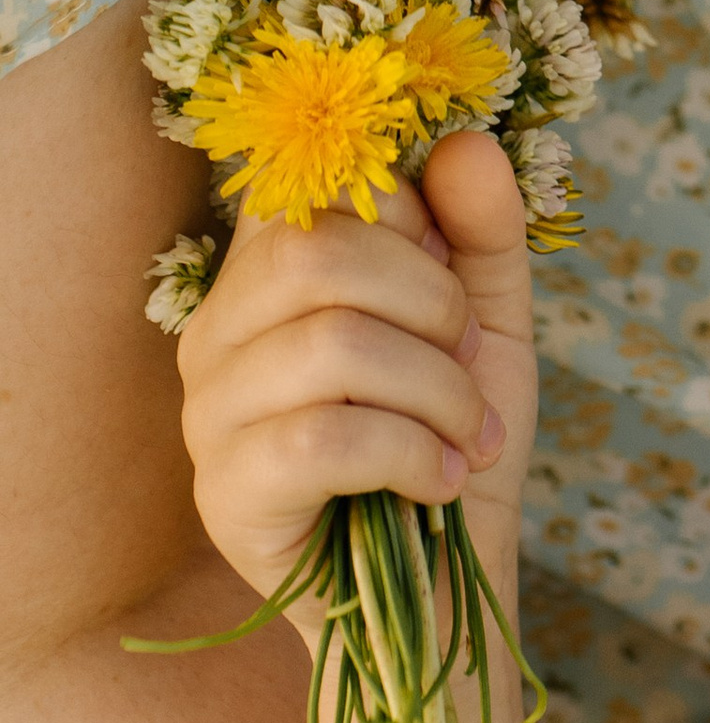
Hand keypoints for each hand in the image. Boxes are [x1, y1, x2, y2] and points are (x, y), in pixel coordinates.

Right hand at [177, 132, 534, 620]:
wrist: (451, 580)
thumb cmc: (456, 435)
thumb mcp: (488, 320)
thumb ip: (482, 228)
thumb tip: (466, 142)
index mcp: (270, 268)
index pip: (314, 184)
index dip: (407, 219)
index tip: (452, 279)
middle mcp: (219, 327)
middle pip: (315, 256)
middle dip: (431, 304)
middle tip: (468, 364)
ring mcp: (208, 412)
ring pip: (328, 348)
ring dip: (436, 391)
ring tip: (466, 435)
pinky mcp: (223, 494)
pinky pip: (318, 439)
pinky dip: (410, 454)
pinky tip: (439, 482)